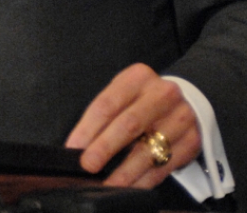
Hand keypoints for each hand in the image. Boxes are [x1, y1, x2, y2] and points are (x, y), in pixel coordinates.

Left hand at [66, 63, 199, 188]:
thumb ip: (104, 115)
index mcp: (137, 78)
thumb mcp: (123, 95)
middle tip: (88, 166)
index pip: (107, 104)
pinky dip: (144, 180)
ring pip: (148, 149)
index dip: (87, 128)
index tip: (74, 147)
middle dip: (105, 148)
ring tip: (107, 184)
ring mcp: (181, 118)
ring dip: (124, 171)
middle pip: (129, 124)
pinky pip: (165, 166)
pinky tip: (129, 187)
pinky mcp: (192, 141)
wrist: (185, 101)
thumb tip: (79, 146)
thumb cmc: (142, 100)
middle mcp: (163, 94)